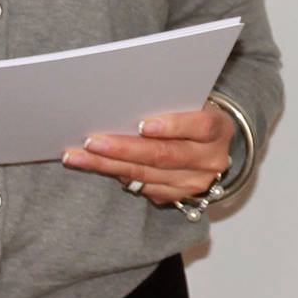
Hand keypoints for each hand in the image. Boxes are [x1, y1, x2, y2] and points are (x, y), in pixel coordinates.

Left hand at [62, 103, 234, 207]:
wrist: (209, 144)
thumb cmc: (193, 113)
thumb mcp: (192, 102)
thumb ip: (168, 101)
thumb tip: (123, 101)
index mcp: (219, 128)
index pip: (200, 126)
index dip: (172, 126)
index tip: (142, 124)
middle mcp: (210, 159)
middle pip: (165, 155)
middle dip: (124, 148)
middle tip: (92, 141)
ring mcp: (194, 182)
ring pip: (146, 175)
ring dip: (108, 165)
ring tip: (79, 155)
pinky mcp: (176, 196)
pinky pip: (142, 187)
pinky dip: (115, 175)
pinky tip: (94, 165)